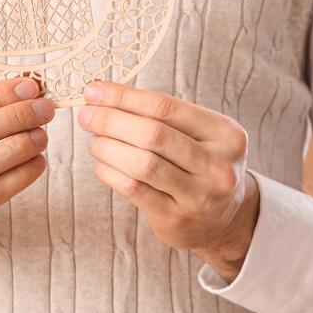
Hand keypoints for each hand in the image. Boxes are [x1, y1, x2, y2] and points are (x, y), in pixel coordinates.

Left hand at [76, 81, 259, 283]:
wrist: (226, 220)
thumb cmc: (203, 166)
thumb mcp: (203, 135)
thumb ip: (163, 117)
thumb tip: (104, 97)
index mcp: (226, 134)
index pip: (166, 107)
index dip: (124, 97)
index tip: (94, 91)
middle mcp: (218, 165)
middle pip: (153, 134)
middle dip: (111, 121)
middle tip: (86, 116)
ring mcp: (199, 196)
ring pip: (142, 164)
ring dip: (108, 148)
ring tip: (93, 141)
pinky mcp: (177, 219)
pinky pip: (135, 190)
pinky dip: (111, 173)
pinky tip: (101, 165)